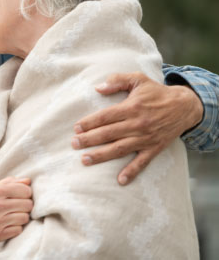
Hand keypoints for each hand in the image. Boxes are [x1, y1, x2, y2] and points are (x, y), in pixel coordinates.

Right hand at [0, 177, 32, 258]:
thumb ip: (8, 183)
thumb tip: (28, 181)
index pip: (25, 190)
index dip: (26, 192)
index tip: (22, 194)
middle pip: (27, 205)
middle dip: (25, 204)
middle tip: (18, 205)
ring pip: (24, 218)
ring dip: (21, 216)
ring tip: (13, 214)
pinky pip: (18, 230)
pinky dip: (15, 227)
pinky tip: (8, 223)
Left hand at [71, 72, 202, 185]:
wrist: (184, 106)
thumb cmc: (156, 92)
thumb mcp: (138, 79)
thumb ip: (117, 80)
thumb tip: (98, 88)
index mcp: (131, 107)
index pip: (105, 116)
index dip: (89, 123)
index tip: (76, 128)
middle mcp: (137, 124)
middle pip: (108, 133)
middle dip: (89, 139)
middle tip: (74, 144)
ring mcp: (145, 138)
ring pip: (120, 149)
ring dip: (101, 156)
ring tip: (85, 160)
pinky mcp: (154, 148)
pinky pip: (142, 162)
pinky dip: (132, 171)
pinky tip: (120, 180)